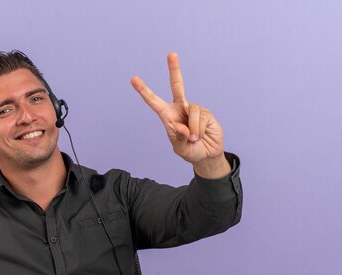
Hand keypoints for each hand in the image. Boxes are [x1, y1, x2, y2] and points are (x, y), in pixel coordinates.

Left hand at [131, 53, 229, 177]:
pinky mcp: (206, 112)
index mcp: (167, 116)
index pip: (154, 102)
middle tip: (172, 54)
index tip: (134, 79)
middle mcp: (180, 109)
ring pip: (192, 110)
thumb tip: (180, 125)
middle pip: (177, 86)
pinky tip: (200, 135)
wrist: (208, 154)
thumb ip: (179, 138)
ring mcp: (193, 109)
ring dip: (193, 129)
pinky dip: (199, 129)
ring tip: (195, 139)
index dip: (144, 91)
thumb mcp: (181, 149)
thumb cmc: (191, 151)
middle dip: (175, 70)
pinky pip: (201, 117)